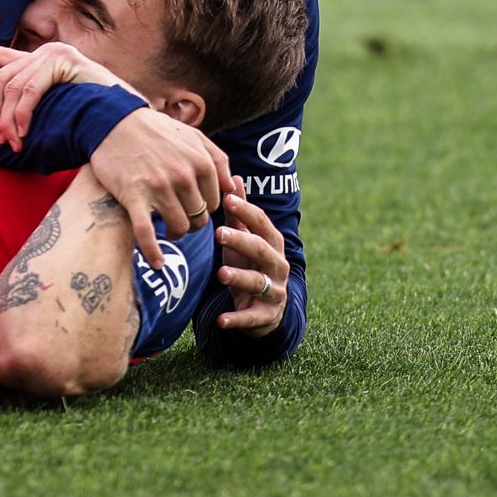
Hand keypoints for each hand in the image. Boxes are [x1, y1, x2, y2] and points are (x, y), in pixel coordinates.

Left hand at [0, 40, 127, 151]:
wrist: (125, 127)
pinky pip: (29, 89)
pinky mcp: (65, 62)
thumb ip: (25, 104)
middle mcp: (46, 51)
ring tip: (13, 143)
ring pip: (10, 84)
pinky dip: (21, 114)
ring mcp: (56, 53)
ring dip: (6, 119)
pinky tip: (25, 134)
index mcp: (40, 59)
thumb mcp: (49, 110)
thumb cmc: (87, 124)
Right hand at [87, 109, 233, 261]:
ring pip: (179, 228)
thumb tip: (233, 187)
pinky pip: (147, 233)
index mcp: (200, 162)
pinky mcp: (133, 196)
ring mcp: (158, 187)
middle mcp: (183, 176)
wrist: (113, 121)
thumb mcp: (193, 135)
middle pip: (199, 218)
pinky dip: (153, 252)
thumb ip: (218, 159)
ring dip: (176, 234)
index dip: (205, 210)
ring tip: (168, 231)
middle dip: (192, 223)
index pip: (214, 203)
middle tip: (180, 220)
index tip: (192, 209)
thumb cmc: (155, 129)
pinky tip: (157, 263)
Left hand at [213, 190, 288, 335]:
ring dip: (240, 277)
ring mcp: (275, 291)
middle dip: (241, 241)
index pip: (262, 224)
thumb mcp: (243, 239)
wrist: (267, 309)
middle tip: (219, 233)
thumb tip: (233, 176)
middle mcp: (277, 266)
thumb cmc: (250, 265)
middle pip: (261, 250)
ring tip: (221, 273)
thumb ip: (238, 212)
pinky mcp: (266, 316)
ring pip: (258, 282)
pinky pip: (252, 318)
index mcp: (273, 243)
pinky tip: (221, 320)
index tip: (227, 199)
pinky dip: (237, 319)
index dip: (246, 211)